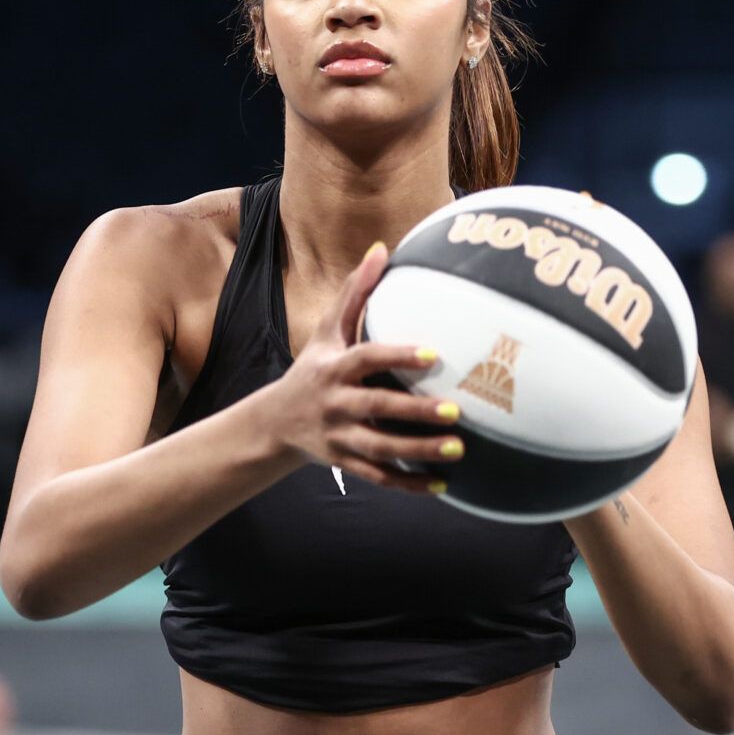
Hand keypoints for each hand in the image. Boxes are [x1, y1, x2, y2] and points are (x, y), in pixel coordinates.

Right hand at [263, 242, 464, 492]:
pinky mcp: (345, 463)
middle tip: (456, 411)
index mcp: (334, 368)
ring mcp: (340, 437)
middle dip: (415, 411)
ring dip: (419, 451)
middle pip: (377, 408)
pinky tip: (441, 485)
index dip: (397, 357)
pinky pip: (379, 477)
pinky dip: (408, 484)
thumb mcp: (326, 333)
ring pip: (382, 449)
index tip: (433, 355)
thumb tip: (381, 249)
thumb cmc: (313, 369)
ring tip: (458, 449)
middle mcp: (336, 403)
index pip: (367, 359)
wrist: (275, 424)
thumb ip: (353, 293)